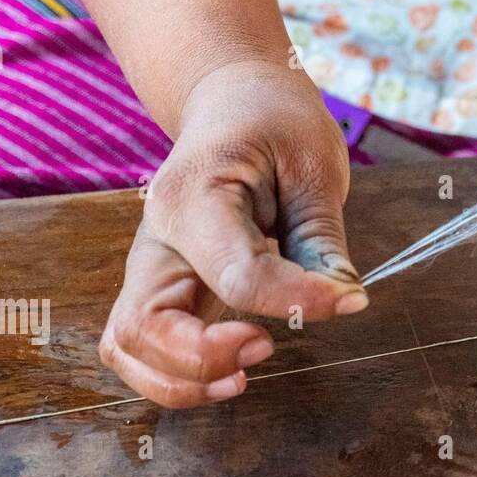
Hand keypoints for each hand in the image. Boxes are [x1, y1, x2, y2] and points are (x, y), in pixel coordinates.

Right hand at [99, 60, 366, 407]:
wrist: (234, 97)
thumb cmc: (274, 122)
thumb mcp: (314, 163)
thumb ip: (321, 238)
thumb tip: (340, 300)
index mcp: (196, 196)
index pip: (235, 273)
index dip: (295, 299)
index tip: (348, 297)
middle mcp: (157, 236)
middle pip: (144, 326)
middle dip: (204, 358)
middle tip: (267, 347)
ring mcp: (151, 265)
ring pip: (128, 347)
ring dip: (180, 379)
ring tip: (245, 374)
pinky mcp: (161, 285)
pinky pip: (142, 347)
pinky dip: (173, 375)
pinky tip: (230, 370)